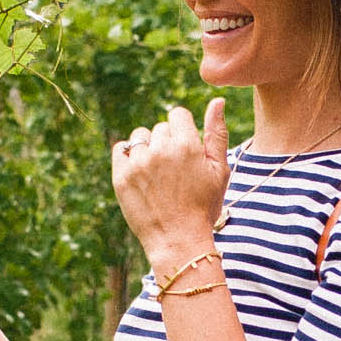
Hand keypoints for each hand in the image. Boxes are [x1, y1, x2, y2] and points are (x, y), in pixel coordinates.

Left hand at [111, 100, 228, 268]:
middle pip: (160, 128)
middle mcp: (161, 149)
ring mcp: (138, 162)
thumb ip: (217, 133)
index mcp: (187, 144)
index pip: (177, 114)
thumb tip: (217, 100)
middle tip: (174, 172)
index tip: (184, 152)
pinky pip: (120, 149)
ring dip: (147, 149)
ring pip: (140, 137)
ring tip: (157, 175)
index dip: (183, 132)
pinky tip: (140, 174)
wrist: (178, 241)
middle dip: (167, 143)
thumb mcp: (219, 170)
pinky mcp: (120, 176)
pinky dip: (128, 156)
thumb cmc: (203, 206)